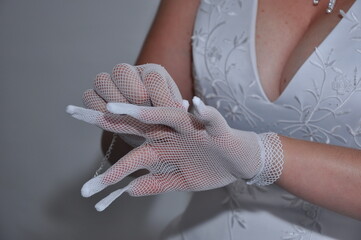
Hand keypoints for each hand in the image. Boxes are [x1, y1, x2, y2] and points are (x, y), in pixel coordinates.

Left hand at [66, 97, 282, 210]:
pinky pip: (211, 119)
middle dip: (106, 120)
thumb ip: (157, 183)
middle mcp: (171, 134)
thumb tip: (130, 190)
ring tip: (120, 108)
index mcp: (163, 149)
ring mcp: (193, 129)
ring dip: (146, 111)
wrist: (241, 162)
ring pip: (167, 116)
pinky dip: (205, 113)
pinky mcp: (217, 128)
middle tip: (75, 113)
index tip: (87, 191)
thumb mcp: (182, 182)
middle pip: (136, 126)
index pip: (131, 158)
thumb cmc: (212, 168)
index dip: (109, 173)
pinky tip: (196, 107)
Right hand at [83, 63, 188, 146]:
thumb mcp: (174, 117)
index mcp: (153, 74)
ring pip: (101, 80)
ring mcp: (110, 82)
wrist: (149, 134)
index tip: (167, 113)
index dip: (159, 96)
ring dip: (113, 101)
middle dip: (132, 93)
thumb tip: (180, 106)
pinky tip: (109, 121)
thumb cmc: (165, 123)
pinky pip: (88, 96)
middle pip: (121, 71)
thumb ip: (176, 111)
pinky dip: (96, 109)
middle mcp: (130, 73)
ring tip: (125, 118)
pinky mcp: (95, 96)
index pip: (153, 77)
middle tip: (141, 111)